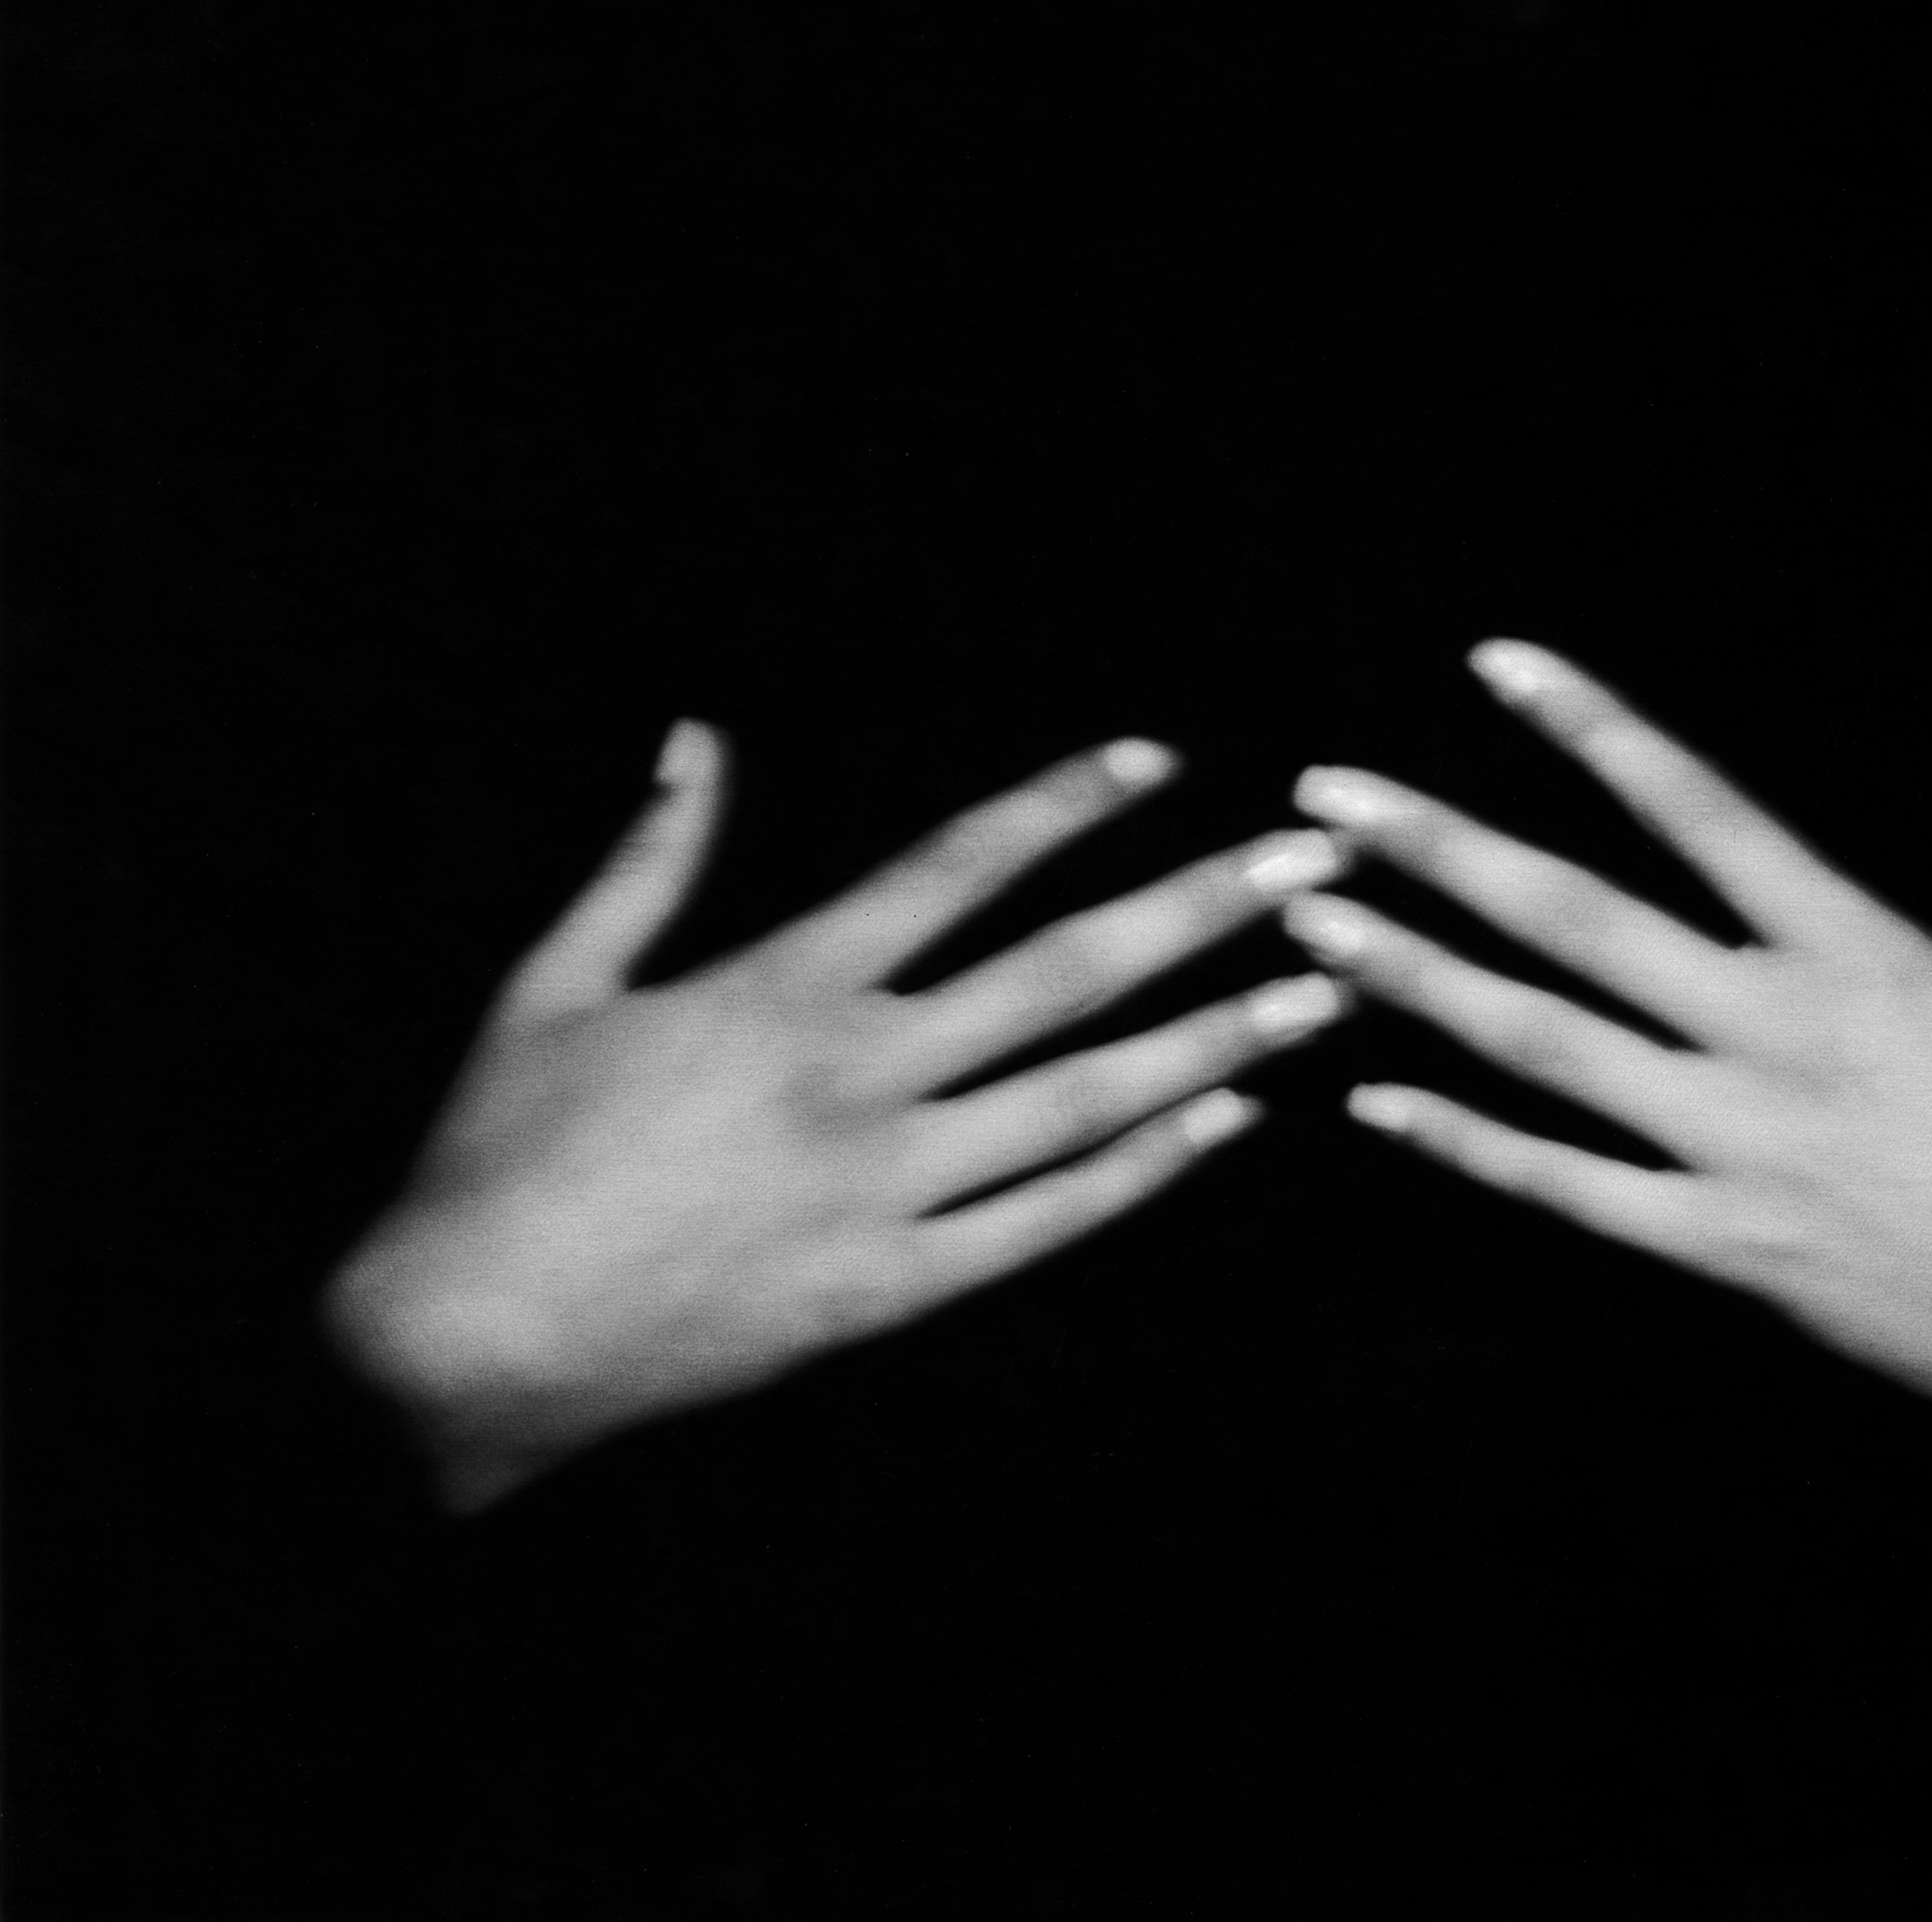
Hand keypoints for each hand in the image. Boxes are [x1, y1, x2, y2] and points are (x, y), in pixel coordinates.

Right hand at [325, 722, 1346, 1508]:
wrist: (461, 1345)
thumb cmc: (497, 1155)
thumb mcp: (554, 981)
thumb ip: (647, 858)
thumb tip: (696, 736)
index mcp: (784, 987)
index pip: (959, 865)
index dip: (1066, 801)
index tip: (1160, 755)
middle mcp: (858, 1076)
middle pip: (1065, 971)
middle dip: (1200, 907)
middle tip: (1314, 861)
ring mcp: (885, 1190)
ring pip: (1085, 1098)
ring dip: (1214, 1038)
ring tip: (1320, 991)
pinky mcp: (890, 1292)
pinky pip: (1047, 1226)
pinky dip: (1144, 1172)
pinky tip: (1226, 1126)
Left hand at [1282, 642, 1931, 1524]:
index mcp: (1860, 952)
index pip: (1698, 806)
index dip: (1592, 726)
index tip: (1496, 664)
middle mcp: (1778, 1034)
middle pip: (1573, 918)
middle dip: (1439, 845)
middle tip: (1323, 796)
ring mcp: (1743, 1146)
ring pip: (1544, 1045)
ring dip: (1418, 977)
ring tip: (1311, 920)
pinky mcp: (1730, 1250)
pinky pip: (1572, 1191)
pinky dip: (1470, 1146)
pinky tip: (1378, 1103)